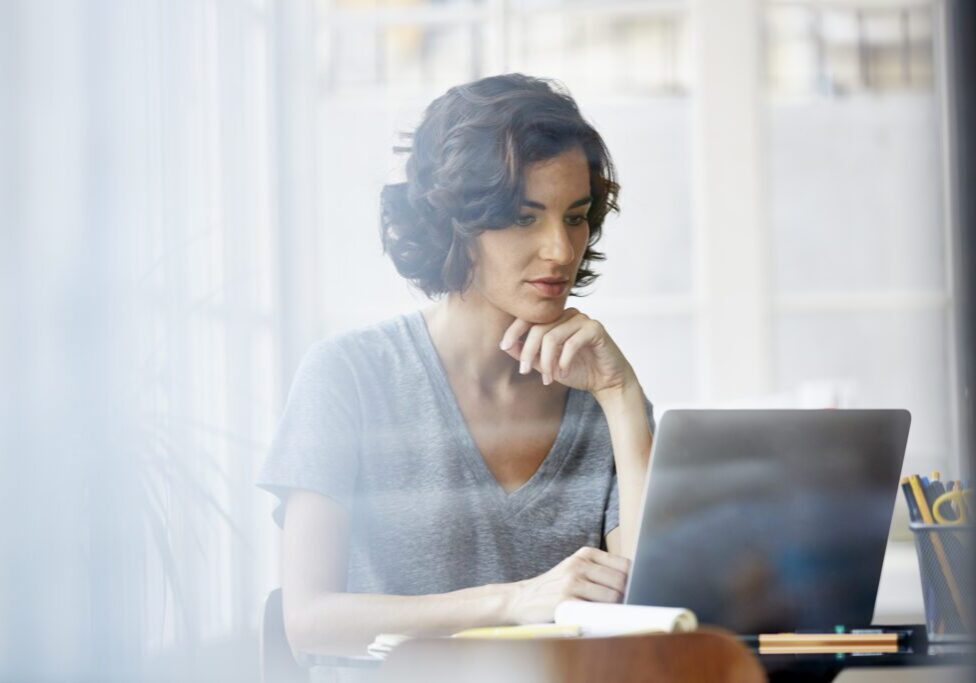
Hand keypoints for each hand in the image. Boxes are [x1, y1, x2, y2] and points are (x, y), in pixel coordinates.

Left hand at [499, 308, 636, 397]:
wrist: (607, 382)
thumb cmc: (577, 370)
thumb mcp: (546, 365)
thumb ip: (527, 354)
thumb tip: (505, 345)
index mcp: (555, 319)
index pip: (529, 318)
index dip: (514, 330)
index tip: (503, 346)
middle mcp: (568, 315)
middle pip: (538, 328)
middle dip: (528, 352)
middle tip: (524, 371)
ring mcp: (582, 319)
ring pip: (553, 336)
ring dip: (547, 361)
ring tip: (548, 378)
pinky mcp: (595, 329)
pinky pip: (572, 342)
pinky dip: (564, 361)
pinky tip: (563, 374)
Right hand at [504, 547, 629, 624]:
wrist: (521, 599)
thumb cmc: (554, 587)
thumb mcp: (575, 569)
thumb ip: (600, 571)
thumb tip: (635, 584)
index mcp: (585, 554)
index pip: (624, 564)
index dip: (635, 580)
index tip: (636, 592)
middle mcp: (579, 565)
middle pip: (621, 581)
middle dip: (628, 597)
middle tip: (624, 608)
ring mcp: (572, 582)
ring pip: (612, 596)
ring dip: (617, 609)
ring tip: (611, 615)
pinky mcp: (566, 602)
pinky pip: (596, 610)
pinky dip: (604, 617)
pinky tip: (600, 620)